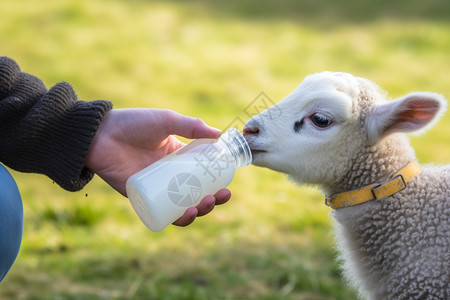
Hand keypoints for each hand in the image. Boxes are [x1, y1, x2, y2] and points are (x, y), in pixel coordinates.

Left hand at [85, 108, 230, 226]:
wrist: (99, 134)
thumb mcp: (166, 120)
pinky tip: (185, 214)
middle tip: (217, 197)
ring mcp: (156, 188)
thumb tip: (219, 134)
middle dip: (211, 201)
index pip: (203, 175)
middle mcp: (169, 176)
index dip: (217, 184)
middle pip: (195, 195)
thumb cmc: (133, 123)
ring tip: (201, 206)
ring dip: (196, 212)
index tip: (227, 186)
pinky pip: (160, 213)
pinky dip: (175, 218)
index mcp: (178, 158)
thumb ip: (191, 126)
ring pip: (180, 207)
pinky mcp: (141, 198)